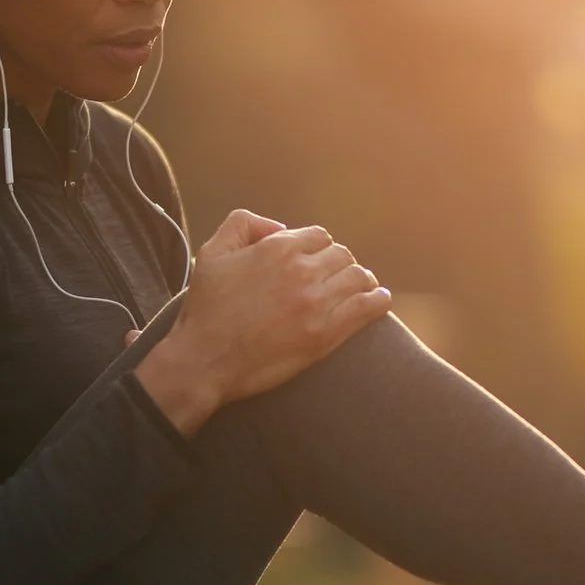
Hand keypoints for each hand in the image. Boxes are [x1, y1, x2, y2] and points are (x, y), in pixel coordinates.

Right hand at [132, 209, 391, 434]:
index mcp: (277, 248)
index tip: (317, 261)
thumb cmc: (206, 309)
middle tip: (336, 278)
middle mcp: (301, 271)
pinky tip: (379, 300)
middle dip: (339, 264)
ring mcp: (316, 303)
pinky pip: (366, 308)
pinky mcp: (325, 335)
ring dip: (361, 280)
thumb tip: (278, 226)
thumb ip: (243, 224)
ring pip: (358, 278)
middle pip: (341, 255)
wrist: (205, 361)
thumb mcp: (212, 253)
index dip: (319, 247)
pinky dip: (378, 301)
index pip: (319, 236)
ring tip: (362, 287)